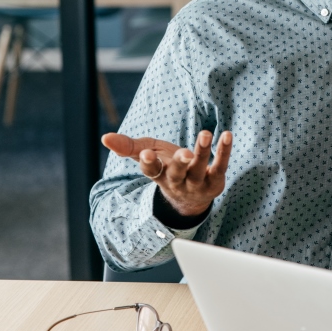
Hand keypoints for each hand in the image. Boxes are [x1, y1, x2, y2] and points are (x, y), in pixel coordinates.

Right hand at [101, 130, 232, 217]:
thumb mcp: (146, 155)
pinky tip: (227, 136)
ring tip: (205, 134)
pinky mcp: (215, 181)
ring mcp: (196, 184)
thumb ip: (127, 146)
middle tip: (184, 153)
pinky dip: (223, 151)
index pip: (151, 172)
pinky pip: (220, 166)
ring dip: (202, 151)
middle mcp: (177, 182)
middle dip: (180, 163)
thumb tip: (104, 137)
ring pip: (198, 169)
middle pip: (177, 173)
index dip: (148, 163)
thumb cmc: (166, 167)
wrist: (191, 196)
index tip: (146, 154)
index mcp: (158, 175)